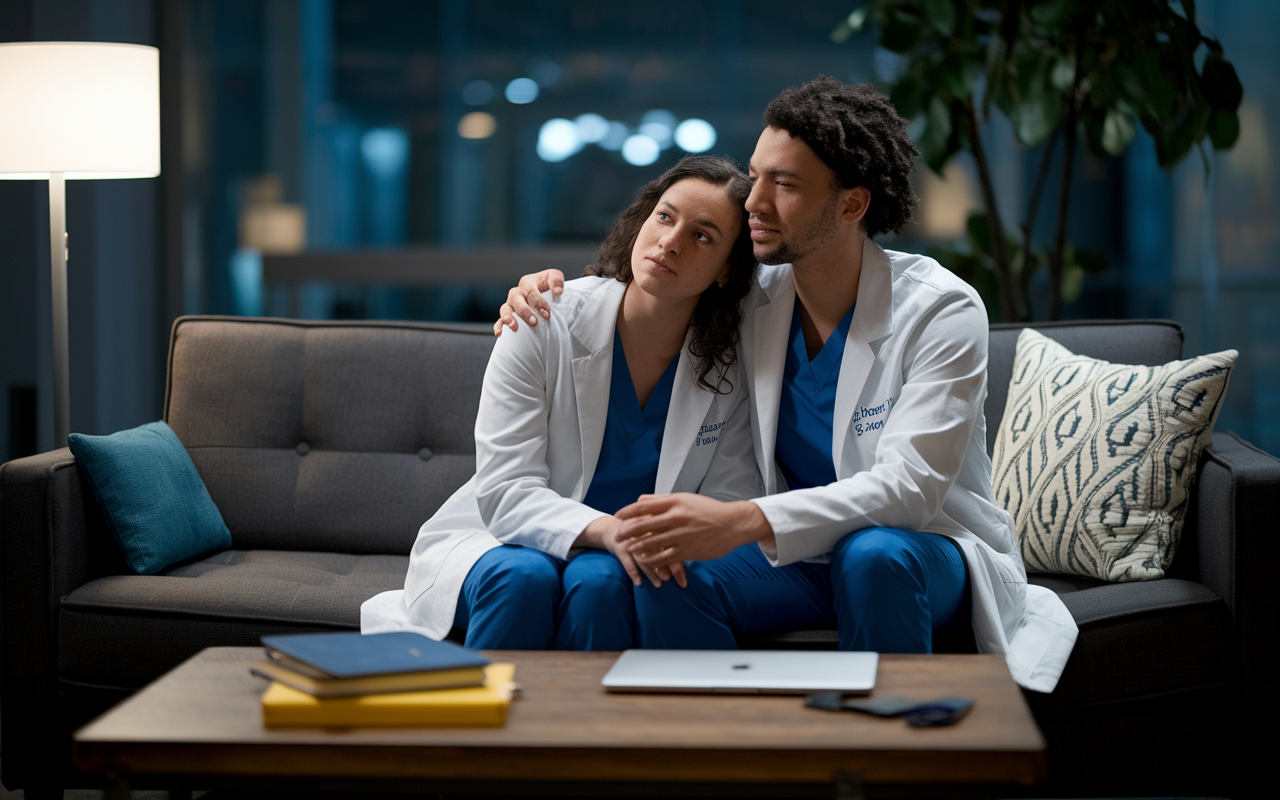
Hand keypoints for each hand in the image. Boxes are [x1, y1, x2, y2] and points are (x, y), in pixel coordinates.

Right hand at [493, 269, 565, 335]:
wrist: (545, 295)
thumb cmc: (549, 286)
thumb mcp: (554, 277)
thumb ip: (557, 280)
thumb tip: (557, 291)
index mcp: (527, 283)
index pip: (531, 291)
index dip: (538, 303)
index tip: (547, 314)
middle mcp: (517, 293)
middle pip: (516, 298)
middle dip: (524, 311)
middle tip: (534, 322)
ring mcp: (511, 305)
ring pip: (505, 308)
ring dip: (508, 317)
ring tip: (514, 327)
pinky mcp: (508, 315)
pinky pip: (500, 320)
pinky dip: (499, 326)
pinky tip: (500, 334)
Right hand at [574, 515, 685, 587]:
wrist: (615, 529)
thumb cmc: (643, 533)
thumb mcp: (657, 530)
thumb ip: (674, 538)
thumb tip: (697, 553)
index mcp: (659, 523)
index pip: (674, 540)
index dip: (682, 558)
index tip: (686, 577)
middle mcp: (646, 529)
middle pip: (660, 548)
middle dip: (668, 565)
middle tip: (676, 581)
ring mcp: (631, 537)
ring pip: (644, 555)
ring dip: (652, 570)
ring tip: (660, 583)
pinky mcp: (619, 544)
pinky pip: (626, 560)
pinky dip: (633, 572)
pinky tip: (639, 583)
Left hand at [615, 494, 774, 568]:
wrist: (733, 524)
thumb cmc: (709, 510)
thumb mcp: (685, 499)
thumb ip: (661, 500)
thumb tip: (640, 500)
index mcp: (675, 502)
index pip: (644, 506)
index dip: (628, 511)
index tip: (618, 516)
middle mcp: (676, 517)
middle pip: (643, 525)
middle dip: (627, 531)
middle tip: (617, 535)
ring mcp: (681, 534)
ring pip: (651, 542)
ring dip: (637, 546)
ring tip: (628, 548)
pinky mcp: (687, 550)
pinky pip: (663, 556)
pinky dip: (651, 558)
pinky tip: (644, 560)